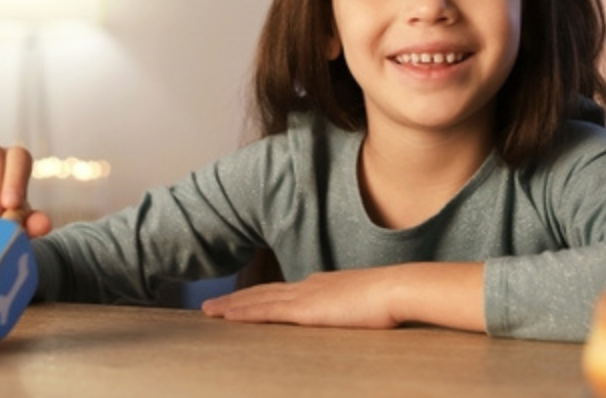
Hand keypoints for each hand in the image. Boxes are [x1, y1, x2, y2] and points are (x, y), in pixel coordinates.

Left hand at [201, 268, 401, 328]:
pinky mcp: (304, 309)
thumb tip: (349, 318)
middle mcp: (307, 286)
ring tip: (209, 311)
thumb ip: (349, 311)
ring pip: (257, 300)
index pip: (281, 292)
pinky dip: (244, 312)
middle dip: (236, 300)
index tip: (240, 302)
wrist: (395, 289)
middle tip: (210, 306)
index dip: (257, 297)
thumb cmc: (389, 301)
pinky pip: (265, 311)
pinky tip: (228, 316)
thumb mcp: (364, 306)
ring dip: (231, 305)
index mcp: (320, 286)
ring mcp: (304, 295)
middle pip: (262, 293)